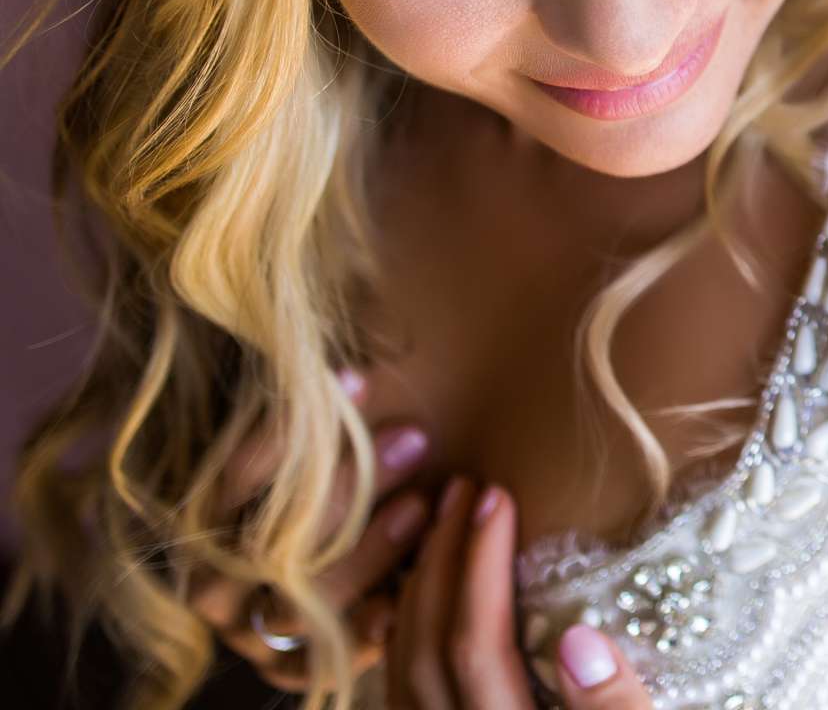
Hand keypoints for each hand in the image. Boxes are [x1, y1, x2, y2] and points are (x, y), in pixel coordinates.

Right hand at [192, 370, 434, 691]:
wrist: (308, 565)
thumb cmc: (309, 480)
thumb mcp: (298, 445)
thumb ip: (306, 412)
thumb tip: (343, 363)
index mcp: (199, 525)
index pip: (232, 479)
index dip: (291, 430)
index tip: (359, 378)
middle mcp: (213, 587)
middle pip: (269, 543)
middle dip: (349, 487)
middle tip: (415, 436)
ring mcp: (252, 633)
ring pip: (300, 604)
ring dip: (369, 551)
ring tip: (424, 502)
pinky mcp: (293, 668)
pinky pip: (328, 660)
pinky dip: (367, 630)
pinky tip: (404, 597)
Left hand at [389, 477, 654, 709]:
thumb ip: (614, 708)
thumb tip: (581, 641)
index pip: (477, 645)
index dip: (481, 568)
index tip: (496, 498)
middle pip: (425, 645)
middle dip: (442, 558)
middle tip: (462, 489)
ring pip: (402, 660)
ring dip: (418, 583)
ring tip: (442, 520)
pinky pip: (400, 678)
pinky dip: (406, 623)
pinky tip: (426, 586)